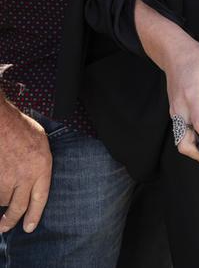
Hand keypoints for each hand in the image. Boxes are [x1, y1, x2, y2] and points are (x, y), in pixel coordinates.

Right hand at [0, 100, 51, 233]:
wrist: (2, 123)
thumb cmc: (21, 128)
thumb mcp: (41, 143)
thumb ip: (40, 163)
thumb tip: (37, 176)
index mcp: (42, 167)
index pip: (40, 199)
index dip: (35, 215)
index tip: (29, 227)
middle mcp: (25, 177)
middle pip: (18, 207)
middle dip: (11, 221)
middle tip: (5, 228)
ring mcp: (7, 179)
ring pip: (3, 199)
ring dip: (2, 197)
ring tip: (3, 187)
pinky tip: (0, 179)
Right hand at [161, 36, 198, 171]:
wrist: (172, 52)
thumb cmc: (195, 56)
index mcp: (192, 94)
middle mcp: (181, 107)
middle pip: (185, 143)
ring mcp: (175, 112)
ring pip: (181, 142)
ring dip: (197, 152)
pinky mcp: (175, 113)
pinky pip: (182, 134)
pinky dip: (194, 141)